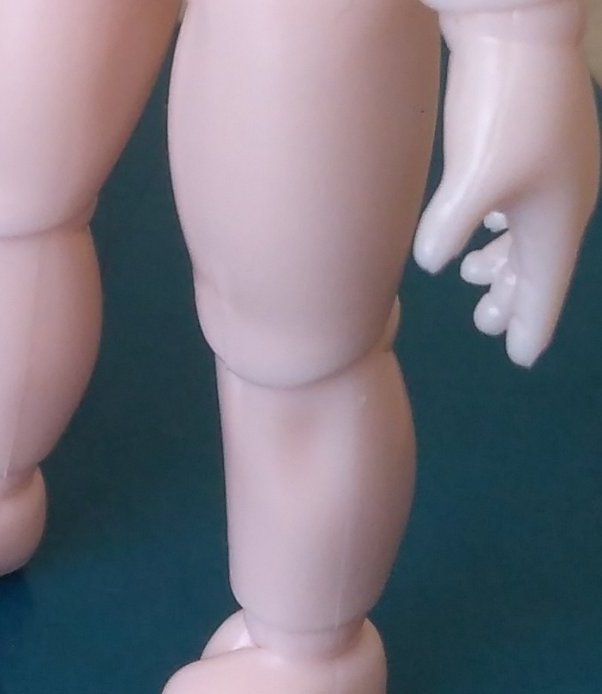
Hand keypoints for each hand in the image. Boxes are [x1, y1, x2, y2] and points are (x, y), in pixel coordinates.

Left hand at [414, 18, 599, 366]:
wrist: (519, 23)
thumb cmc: (502, 111)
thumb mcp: (470, 182)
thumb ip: (449, 231)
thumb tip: (432, 260)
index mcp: (557, 218)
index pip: (544, 288)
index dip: (531, 325)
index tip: (522, 357)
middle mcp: (562, 198)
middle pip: (538, 264)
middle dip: (513, 297)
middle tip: (483, 322)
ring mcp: (549, 168)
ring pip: (529, 233)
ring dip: (502, 261)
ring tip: (475, 279)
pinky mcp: (528, 143)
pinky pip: (521, 203)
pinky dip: (501, 225)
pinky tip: (482, 228)